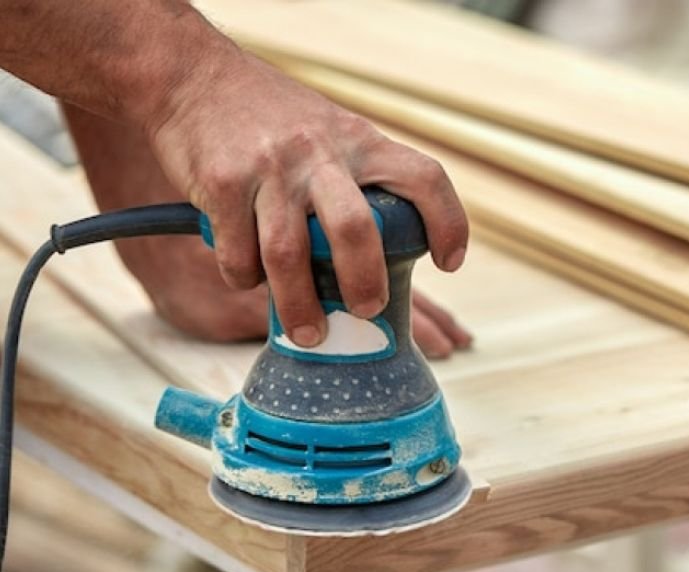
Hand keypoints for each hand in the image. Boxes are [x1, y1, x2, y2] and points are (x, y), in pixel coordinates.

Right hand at [144, 47, 467, 347]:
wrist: (192, 76)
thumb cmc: (271, 118)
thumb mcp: (330, 133)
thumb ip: (356, 181)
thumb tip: (380, 259)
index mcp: (359, 141)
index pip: (424, 177)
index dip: (448, 222)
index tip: (451, 262)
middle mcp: (319, 152)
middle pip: (356, 230)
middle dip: (365, 283)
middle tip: (367, 311)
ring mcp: (270, 169)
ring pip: (290, 255)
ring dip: (300, 306)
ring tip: (309, 332)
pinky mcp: (222, 184)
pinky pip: (239, 254)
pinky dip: (246, 278)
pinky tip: (249, 277)